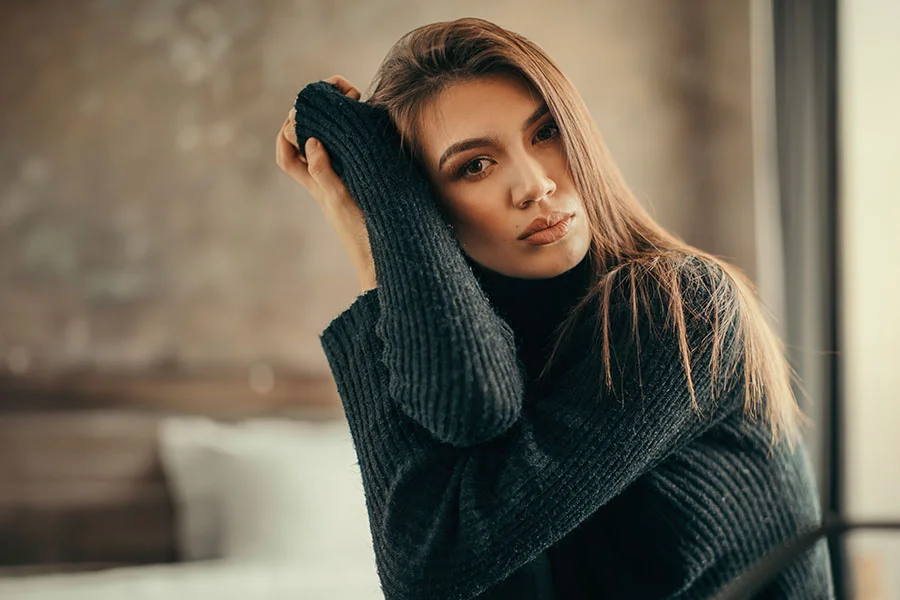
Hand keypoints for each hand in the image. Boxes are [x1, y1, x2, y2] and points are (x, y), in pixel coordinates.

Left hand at [275, 75, 375, 292]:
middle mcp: (328, 182)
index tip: (304, 111)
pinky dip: (356, 137)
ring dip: (336, 123)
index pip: (287, 154)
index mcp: (316, 185)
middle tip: (338, 95)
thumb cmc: (363, 234)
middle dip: (314, 115)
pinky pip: (354, 155)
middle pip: (307, 143)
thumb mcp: (339, 201)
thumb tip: (311, 140)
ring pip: (332, 146)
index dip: (287, 130)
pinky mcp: (366, 184)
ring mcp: (347, 183)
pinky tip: (372, 126)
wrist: (388, 260)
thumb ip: (323, 171)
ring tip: (354, 103)